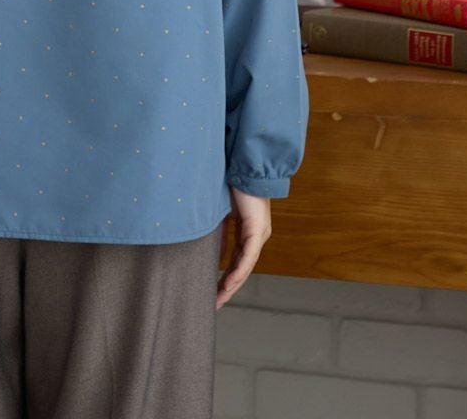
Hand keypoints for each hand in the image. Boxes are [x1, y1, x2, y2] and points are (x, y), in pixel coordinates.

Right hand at [215, 186, 271, 309]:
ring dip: (232, 284)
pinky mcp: (257, 229)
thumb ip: (218, 228)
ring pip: (246, 266)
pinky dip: (238, 271)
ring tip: (220, 298)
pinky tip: (229, 283)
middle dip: (228, 286)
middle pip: (242, 267)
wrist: (245, 165)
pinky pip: (248, 257)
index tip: (215, 288)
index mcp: (247, 229)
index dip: (226, 274)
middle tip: (216, 301)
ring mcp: (258, 233)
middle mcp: (256, 234)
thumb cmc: (232, 182)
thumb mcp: (221, 210)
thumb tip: (208, 245)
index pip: (237, 258)